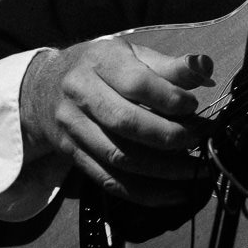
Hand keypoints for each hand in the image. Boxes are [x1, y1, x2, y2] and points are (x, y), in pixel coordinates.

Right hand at [20, 38, 216, 205]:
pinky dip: (145, 192)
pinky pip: (109, 180)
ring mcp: (73, 128)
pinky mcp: (73, 155)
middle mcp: (81, 94)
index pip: (136, 82)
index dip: (170, 98)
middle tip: (201, 138)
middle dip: (169, 135)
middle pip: (126, 122)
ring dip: (163, 169)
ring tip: (195, 168)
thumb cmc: (100, 68)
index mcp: (99, 61)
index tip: (195, 106)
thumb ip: (170, 65)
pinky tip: (175, 193)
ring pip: (119, 157)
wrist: (42, 87)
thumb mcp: (132, 54)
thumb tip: (204, 67)